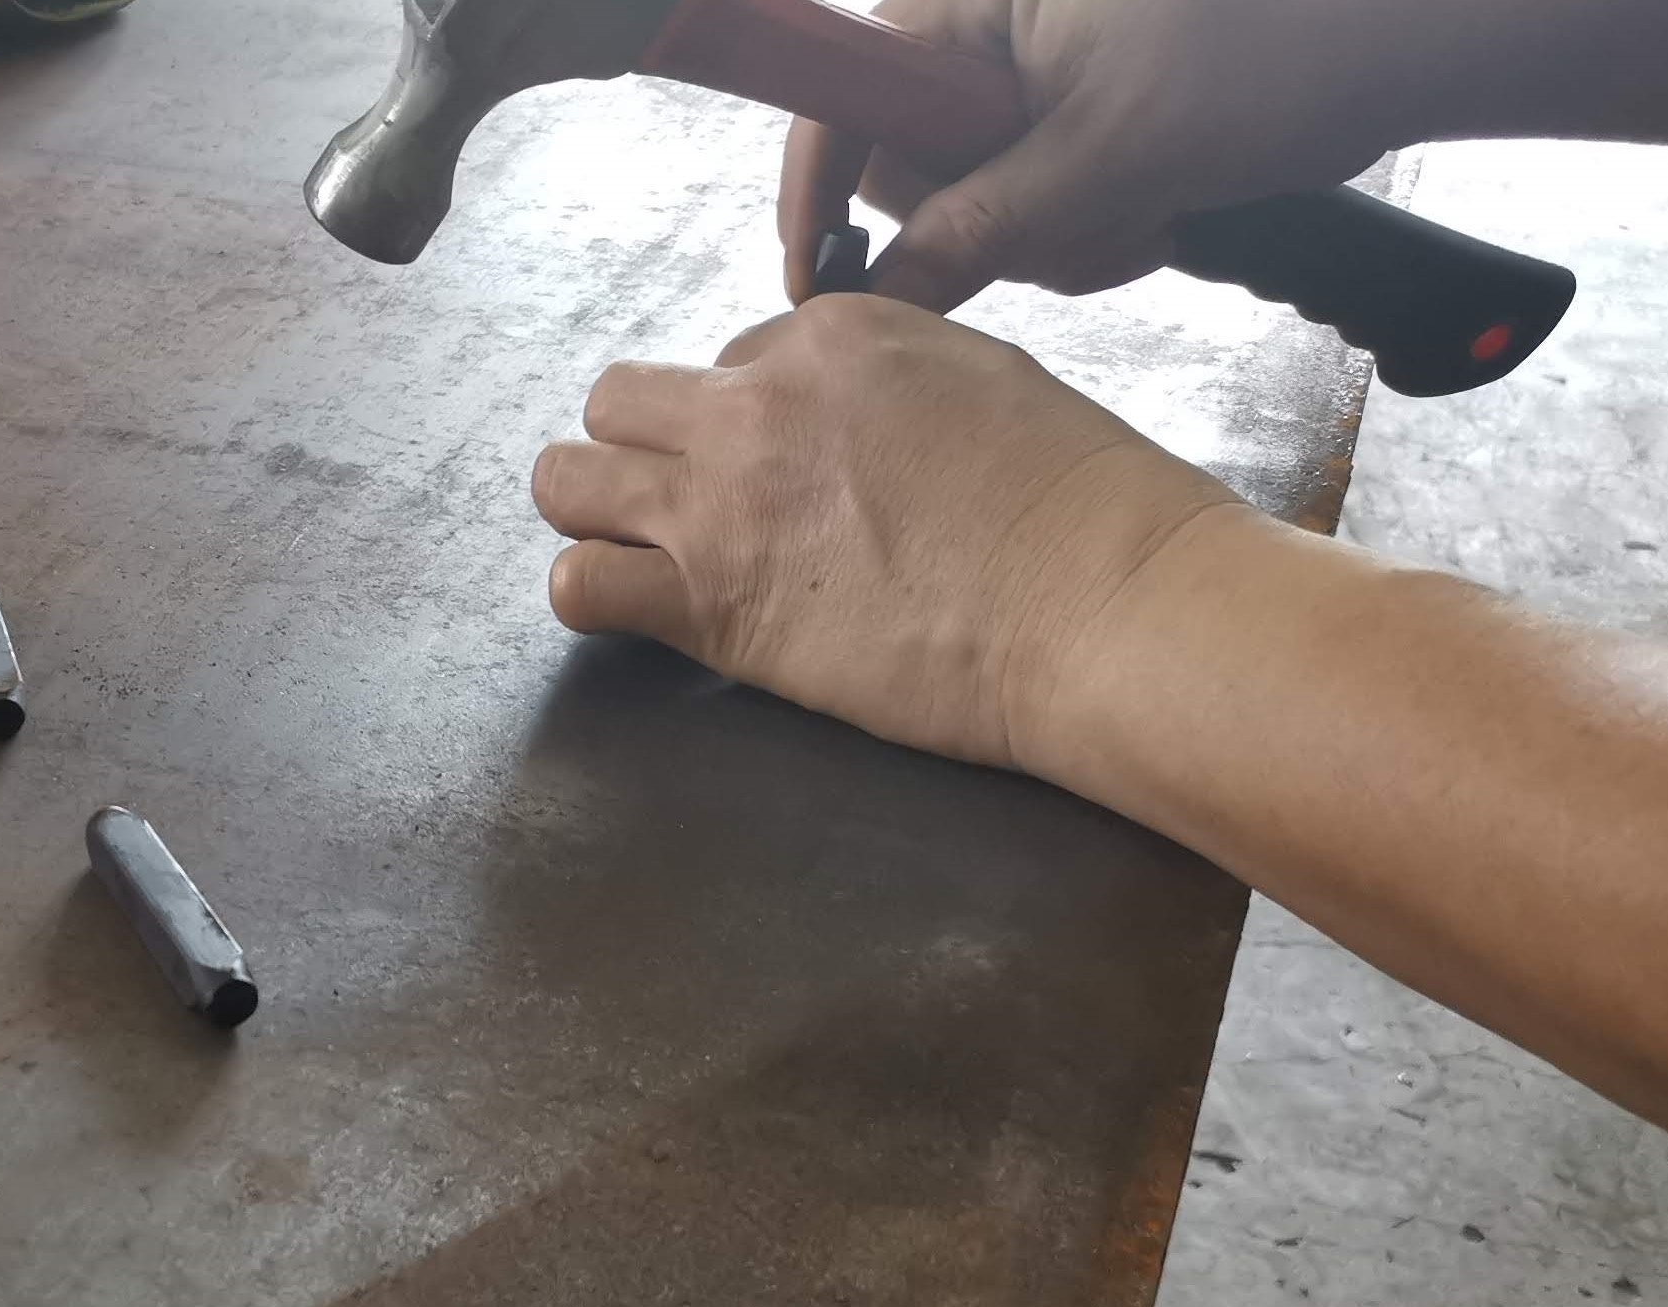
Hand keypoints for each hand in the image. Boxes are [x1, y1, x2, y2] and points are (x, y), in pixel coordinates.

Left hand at [530, 294, 1239, 769]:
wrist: (1101, 600)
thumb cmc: (1077, 500)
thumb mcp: (981, 375)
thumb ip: (883, 378)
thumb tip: (838, 406)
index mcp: (828, 337)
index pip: (727, 362)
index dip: (748, 421)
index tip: (795, 471)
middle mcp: (756, 406)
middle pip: (620, 403)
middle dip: (641, 447)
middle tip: (688, 503)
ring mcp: (722, 506)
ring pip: (567, 480)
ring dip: (592, 511)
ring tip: (638, 549)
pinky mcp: (710, 606)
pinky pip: (578, 585)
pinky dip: (590, 593)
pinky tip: (636, 608)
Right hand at [784, 0, 1422, 310]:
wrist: (1421, 32)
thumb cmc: (1278, 52)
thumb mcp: (1109, 156)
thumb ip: (979, 228)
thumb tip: (882, 294)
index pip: (842, 94)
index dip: (818, 189)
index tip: (820, 278)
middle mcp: (999, 18)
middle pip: (916, 158)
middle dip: (987, 219)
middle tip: (1077, 228)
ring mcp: (1048, 59)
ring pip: (987, 189)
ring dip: (1060, 231)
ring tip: (1148, 209)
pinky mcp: (1093, 100)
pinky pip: (1047, 191)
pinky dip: (1095, 219)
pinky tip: (1162, 207)